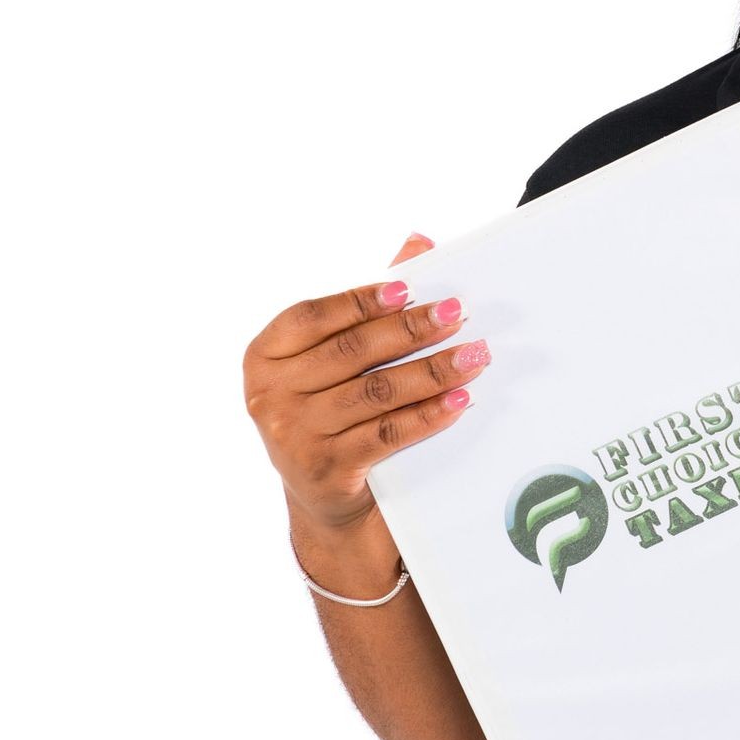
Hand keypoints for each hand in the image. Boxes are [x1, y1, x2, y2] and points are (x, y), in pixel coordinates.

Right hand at [243, 232, 490, 535]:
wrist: (326, 497)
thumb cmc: (333, 407)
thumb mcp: (335, 356)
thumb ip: (371, 301)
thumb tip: (419, 242)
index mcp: (265, 355)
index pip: (312, 316)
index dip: (360, 300)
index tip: (408, 288)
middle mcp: (269, 395)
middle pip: (352, 352)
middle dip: (412, 330)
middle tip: (459, 314)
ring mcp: (294, 435)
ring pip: (376, 392)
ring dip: (433, 371)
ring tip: (474, 355)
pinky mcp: (326, 470)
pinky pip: (388, 433)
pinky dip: (429, 414)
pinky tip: (459, 399)